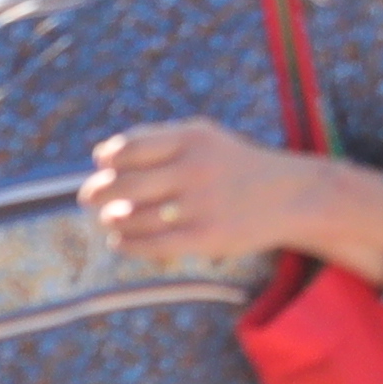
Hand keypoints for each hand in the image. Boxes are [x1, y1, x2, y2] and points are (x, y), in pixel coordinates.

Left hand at [83, 119, 338, 266]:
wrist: (293, 196)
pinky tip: (120, 242)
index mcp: (192, 139)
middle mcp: (195, 169)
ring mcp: (200, 205)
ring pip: (132, 217)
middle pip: (122, 185)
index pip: (126, 149)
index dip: (106, 160)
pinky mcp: (206, 238)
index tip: (104, 167)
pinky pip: (150, 245)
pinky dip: (127, 244)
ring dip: (113, 220)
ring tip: (112, 220)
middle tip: (89, 199)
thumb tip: (101, 157)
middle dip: (97, 193)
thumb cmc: (236, 166)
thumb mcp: (205, 138)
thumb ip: (156, 140)